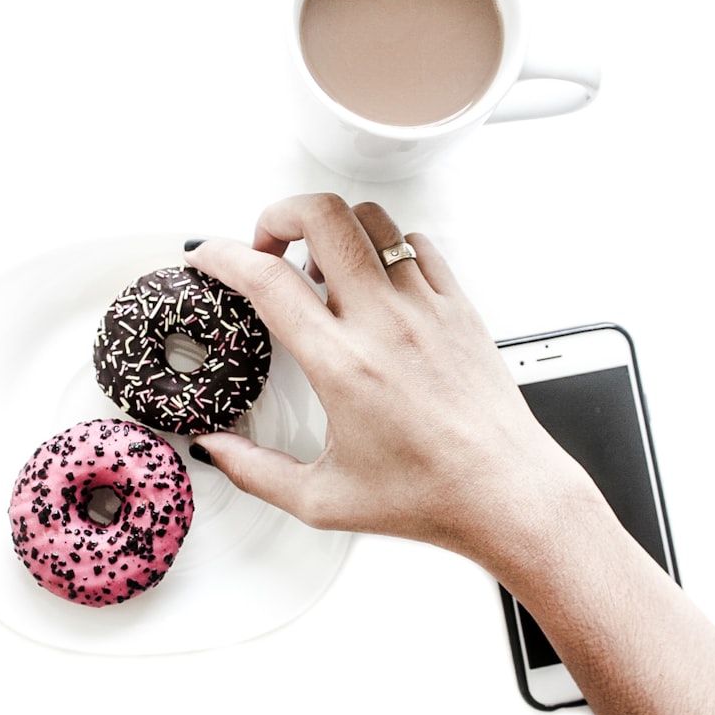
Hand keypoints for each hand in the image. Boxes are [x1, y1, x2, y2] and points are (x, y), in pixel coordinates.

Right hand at [184, 194, 596, 571]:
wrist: (507, 493)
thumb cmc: (427, 497)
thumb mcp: (323, 500)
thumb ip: (254, 471)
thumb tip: (215, 448)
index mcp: (342, 364)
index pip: (267, 279)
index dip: (223, 255)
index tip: (207, 256)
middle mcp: (384, 322)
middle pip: (322, 216)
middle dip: (278, 215)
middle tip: (267, 248)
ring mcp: (426, 307)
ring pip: (371, 219)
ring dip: (333, 228)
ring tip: (320, 267)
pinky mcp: (459, 307)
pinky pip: (415, 245)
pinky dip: (383, 247)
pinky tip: (375, 282)